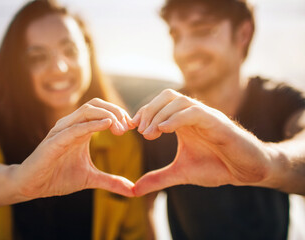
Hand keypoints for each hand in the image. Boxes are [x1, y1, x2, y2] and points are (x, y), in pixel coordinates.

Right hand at [13, 98, 135, 198]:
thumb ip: (110, 181)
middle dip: (115, 111)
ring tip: (121, 128)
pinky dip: (92, 124)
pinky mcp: (54, 141)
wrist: (32, 185)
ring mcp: (62, 131)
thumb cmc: (58, 177)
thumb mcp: (90, 179)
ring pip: (86, 111)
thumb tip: (132, 190)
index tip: (132, 127)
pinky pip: (75, 128)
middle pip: (96, 105)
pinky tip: (107, 125)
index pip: (102, 111)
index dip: (119, 115)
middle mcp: (71, 126)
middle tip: (128, 127)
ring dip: (107, 115)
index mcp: (80, 130)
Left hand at [132, 89, 274, 195]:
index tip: (131, 128)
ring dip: (159, 114)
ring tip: (149, 133)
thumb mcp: (181, 173)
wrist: (247, 171)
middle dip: (149, 110)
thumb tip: (134, 190)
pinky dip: (177, 118)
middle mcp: (193, 114)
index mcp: (183, 121)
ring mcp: (206, 116)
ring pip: (179, 100)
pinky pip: (194, 112)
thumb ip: (158, 178)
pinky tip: (163, 130)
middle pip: (166, 96)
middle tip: (139, 131)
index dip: (143, 113)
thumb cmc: (217, 167)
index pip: (159, 105)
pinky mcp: (217, 122)